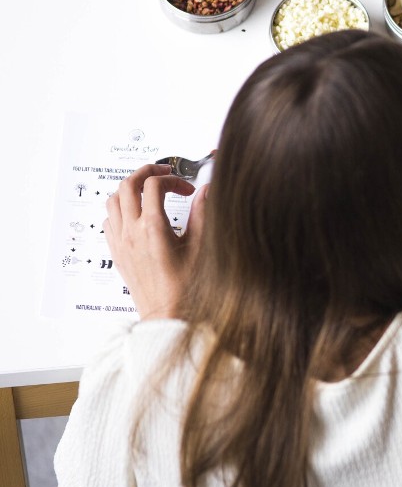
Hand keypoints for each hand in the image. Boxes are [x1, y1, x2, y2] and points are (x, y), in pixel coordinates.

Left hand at [103, 164, 206, 319]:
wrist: (168, 314)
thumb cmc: (185, 288)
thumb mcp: (200, 247)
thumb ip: (202, 214)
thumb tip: (206, 192)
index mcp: (152, 228)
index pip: (155, 185)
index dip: (173, 179)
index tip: (187, 188)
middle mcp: (132, 232)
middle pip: (128, 185)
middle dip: (147, 172)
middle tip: (163, 173)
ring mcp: (121, 242)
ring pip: (113, 200)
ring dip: (130, 188)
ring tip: (148, 189)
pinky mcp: (117, 252)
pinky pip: (109, 220)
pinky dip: (121, 209)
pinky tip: (136, 214)